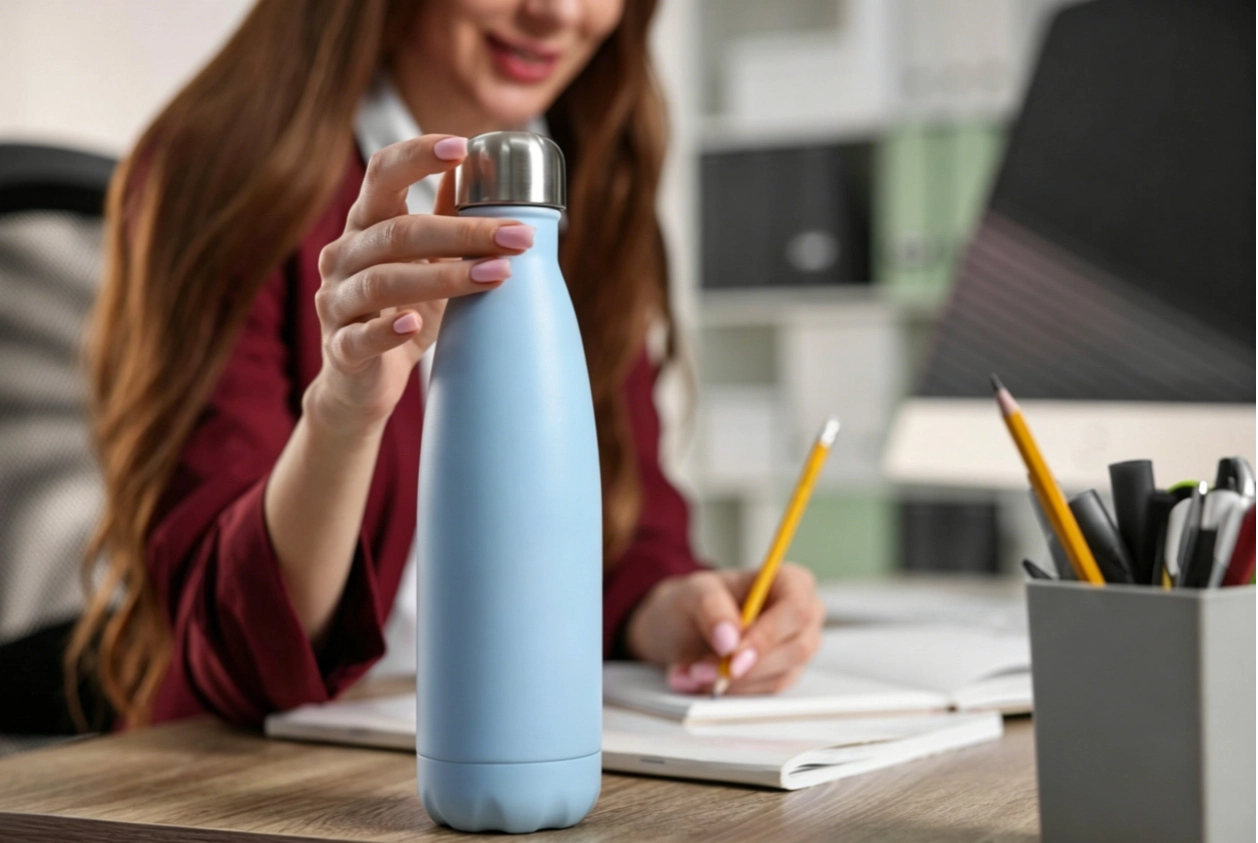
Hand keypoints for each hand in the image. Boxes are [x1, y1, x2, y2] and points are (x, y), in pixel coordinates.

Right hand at [307, 134, 536, 432]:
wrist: (362, 383)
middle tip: (518, 237)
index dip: (417, 155)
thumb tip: (475, 164)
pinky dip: (386, 330)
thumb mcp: (427, 261)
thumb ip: (444, 215)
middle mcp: (343, 256)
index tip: (464, 145)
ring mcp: (336, 302)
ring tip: (497, 275)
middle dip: (463, 232)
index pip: (382, 175)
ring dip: (445, 276)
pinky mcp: (340, 349)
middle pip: (399, 232)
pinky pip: (359, 337)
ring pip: (383, 281)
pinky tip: (415, 325)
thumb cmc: (402, 313)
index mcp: (365, 225)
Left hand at [624, 564, 824, 694]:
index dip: (768, 635)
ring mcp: (797, 649)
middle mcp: (803, 616)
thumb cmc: (697, 601)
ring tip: (692, 672)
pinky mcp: (783, 675)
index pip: (796, 609)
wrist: (683, 627)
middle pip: (797, 648)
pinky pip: (765, 693)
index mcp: (791, 581)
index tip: (733, 655)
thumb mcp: (694, 593)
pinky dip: (731, 691)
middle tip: (702, 670)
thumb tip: (730, 639)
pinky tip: (703, 680)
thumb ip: (712, 608)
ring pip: (780, 676)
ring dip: (733, 682)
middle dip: (747, 666)